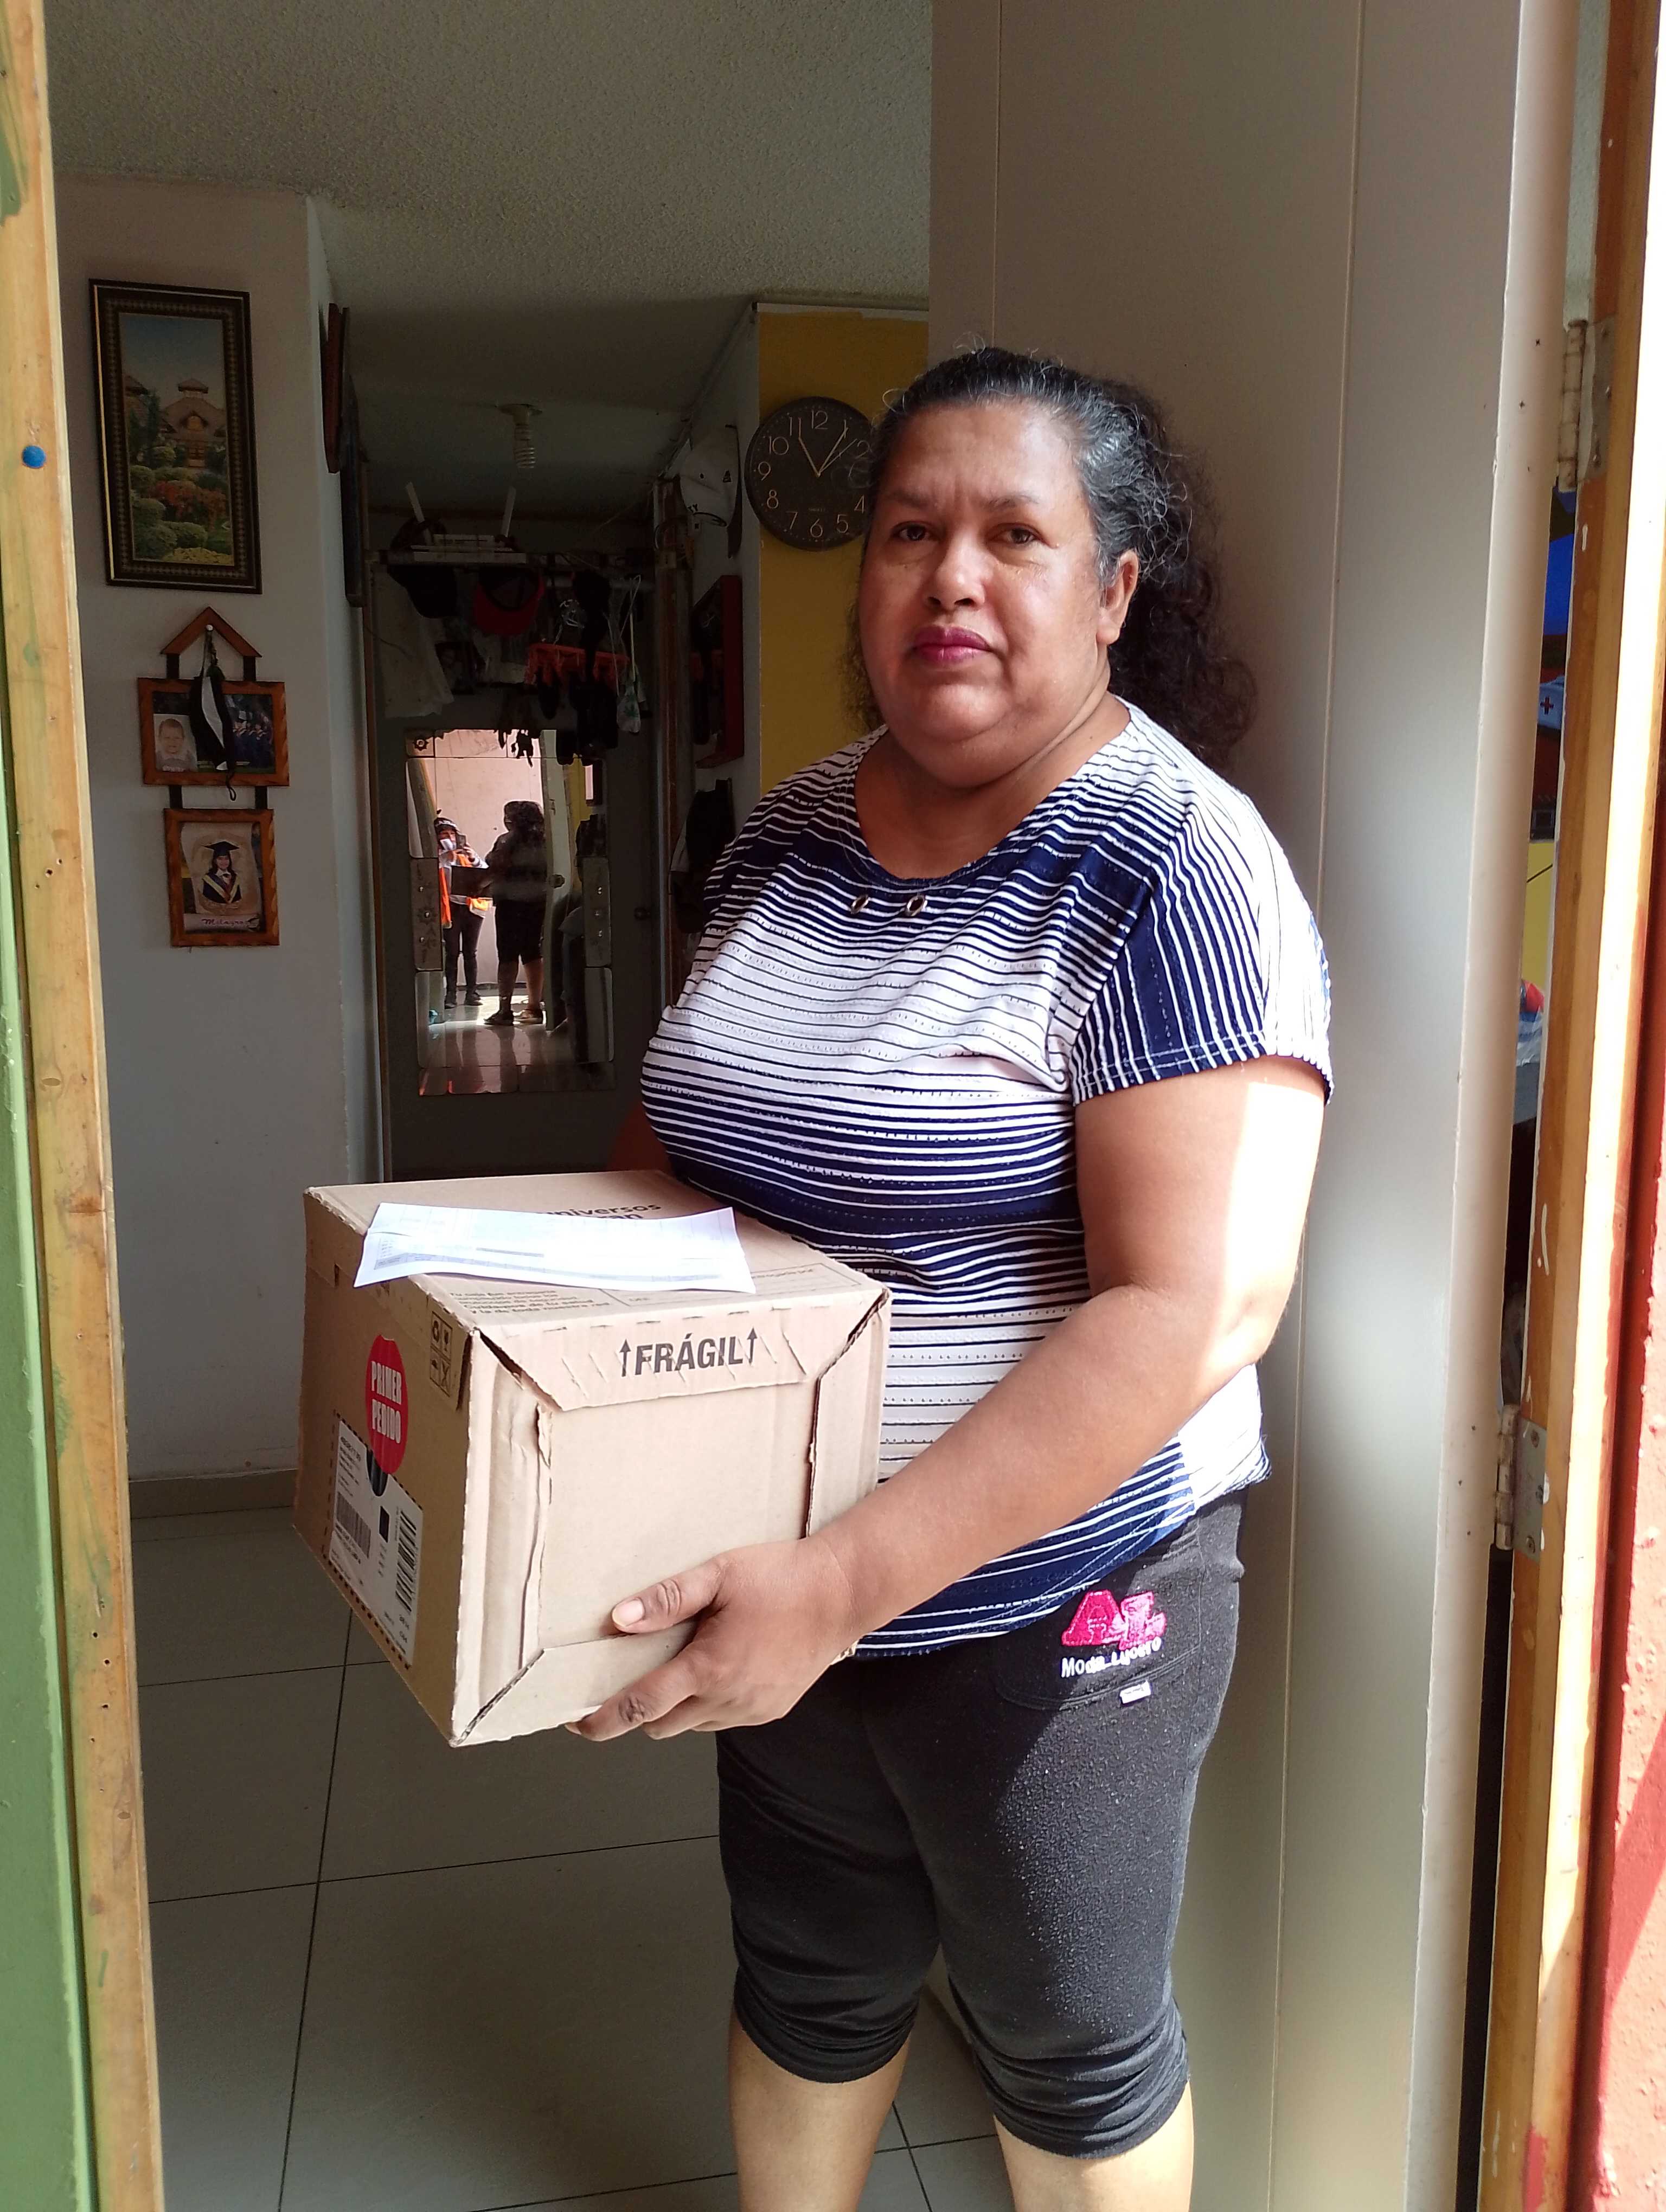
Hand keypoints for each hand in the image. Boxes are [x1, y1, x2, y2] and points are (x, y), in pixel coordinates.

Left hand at [569, 1535, 861, 1741]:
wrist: (843, 1592)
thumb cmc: (782, 1577)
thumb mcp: (720, 1573)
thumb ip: (668, 1598)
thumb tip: (619, 1619)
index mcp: (710, 1667)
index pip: (641, 1707)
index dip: (603, 1721)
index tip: (577, 1725)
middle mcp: (729, 1698)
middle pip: (662, 1726)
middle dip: (637, 1713)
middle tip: (623, 1683)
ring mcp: (753, 1709)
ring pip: (693, 1726)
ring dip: (675, 1708)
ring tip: (676, 1668)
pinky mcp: (771, 1710)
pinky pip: (723, 1720)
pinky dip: (708, 1705)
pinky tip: (716, 1669)